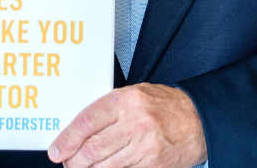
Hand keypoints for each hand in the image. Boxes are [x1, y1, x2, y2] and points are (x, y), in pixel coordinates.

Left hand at [46, 83, 205, 167]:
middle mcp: (135, 123)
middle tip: (68, 162)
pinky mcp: (152, 165)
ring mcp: (145, 147)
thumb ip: (110, 110)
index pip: (87, 122)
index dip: (67, 139)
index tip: (56, 150)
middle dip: (74, 160)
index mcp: (127, 101)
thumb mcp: (136, 95)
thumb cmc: (167, 106)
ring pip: (104, 166)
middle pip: (92, 149)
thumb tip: (80, 129)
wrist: (200, 120)